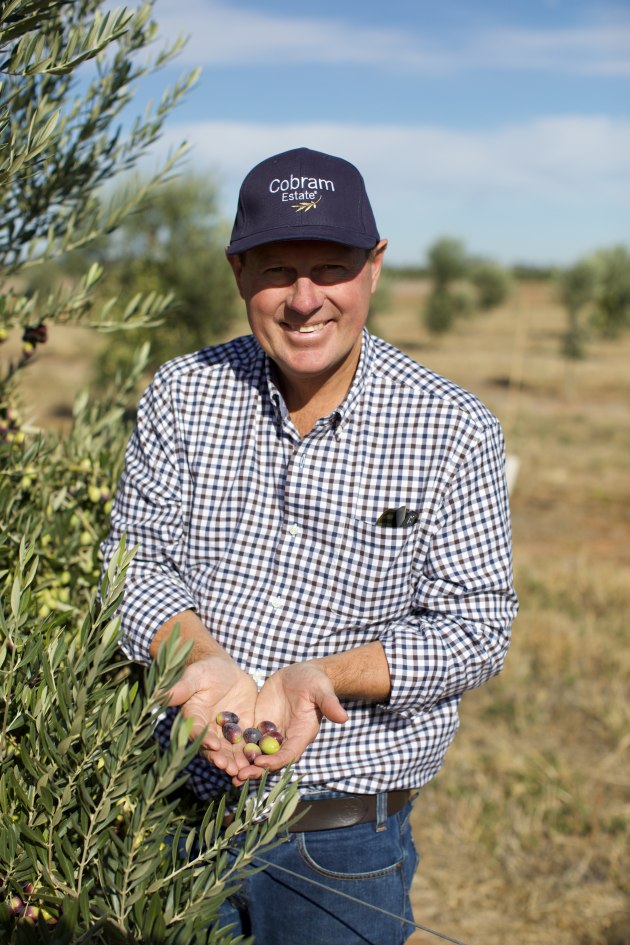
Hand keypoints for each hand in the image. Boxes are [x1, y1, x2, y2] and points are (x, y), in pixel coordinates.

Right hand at [165, 655, 257, 778]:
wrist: (226, 670)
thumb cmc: (206, 670)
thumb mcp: (195, 676)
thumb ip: (182, 688)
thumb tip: (161, 694)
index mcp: (193, 718)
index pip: (196, 731)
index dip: (203, 739)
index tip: (214, 744)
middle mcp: (208, 730)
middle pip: (213, 748)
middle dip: (221, 758)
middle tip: (230, 767)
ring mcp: (225, 732)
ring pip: (230, 751)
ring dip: (235, 762)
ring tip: (243, 770)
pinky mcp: (242, 729)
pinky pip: (247, 743)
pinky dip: (252, 752)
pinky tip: (260, 759)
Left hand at [232, 661, 347, 787]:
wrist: (301, 674)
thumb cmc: (315, 682)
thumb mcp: (321, 690)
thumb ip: (330, 704)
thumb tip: (344, 717)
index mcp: (301, 735)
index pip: (289, 754)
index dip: (276, 761)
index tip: (261, 763)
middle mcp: (285, 739)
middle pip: (269, 760)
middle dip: (254, 769)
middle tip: (237, 776)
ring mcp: (271, 734)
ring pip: (255, 754)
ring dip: (242, 763)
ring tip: (225, 770)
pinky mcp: (259, 726)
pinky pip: (246, 740)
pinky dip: (235, 747)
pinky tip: (220, 750)